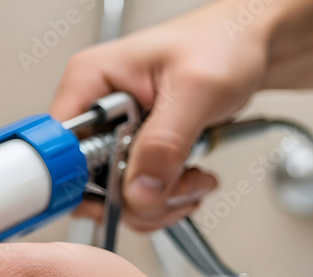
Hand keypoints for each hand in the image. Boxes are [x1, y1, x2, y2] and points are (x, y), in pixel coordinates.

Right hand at [51, 0, 270, 231]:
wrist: (254, 45)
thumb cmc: (223, 41)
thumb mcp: (195, 90)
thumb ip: (164, 143)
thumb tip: (140, 190)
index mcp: (89, 81)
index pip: (58, 146)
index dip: (80, 179)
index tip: (116, 194)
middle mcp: (94, 110)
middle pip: (86, 181)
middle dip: (134, 194)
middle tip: (171, 185)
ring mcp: (113, 134)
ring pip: (113, 195)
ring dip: (157, 200)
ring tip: (190, 179)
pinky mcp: (133, 151)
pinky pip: (134, 194)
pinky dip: (165, 198)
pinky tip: (189, 179)